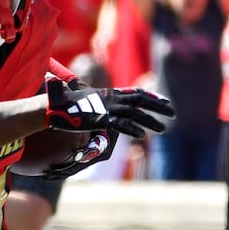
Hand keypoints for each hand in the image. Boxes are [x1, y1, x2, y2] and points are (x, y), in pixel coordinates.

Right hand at [45, 78, 173, 137]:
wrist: (55, 107)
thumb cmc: (69, 106)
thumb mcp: (88, 103)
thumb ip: (100, 106)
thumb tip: (106, 115)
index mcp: (111, 94)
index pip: (137, 93)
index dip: (153, 98)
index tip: (166, 102)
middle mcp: (112, 99)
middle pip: (141, 100)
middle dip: (158, 107)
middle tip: (173, 114)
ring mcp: (107, 108)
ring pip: (135, 114)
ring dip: (150, 122)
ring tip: (163, 129)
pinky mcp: (100, 118)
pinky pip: (119, 124)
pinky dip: (131, 129)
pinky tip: (141, 136)